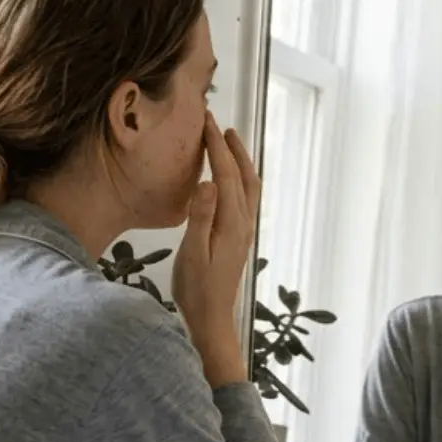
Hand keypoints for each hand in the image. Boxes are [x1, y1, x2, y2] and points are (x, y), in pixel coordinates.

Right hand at [171, 113, 260, 386]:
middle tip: (218, 124)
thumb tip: (210, 182)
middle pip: (244, 176)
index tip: (206, 122)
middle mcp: (243, 223)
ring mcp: (244, 230)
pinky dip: (239, 178)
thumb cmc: (196, 290)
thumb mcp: (192, 254)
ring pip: (248, 186)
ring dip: (240, 161)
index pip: (226, 174)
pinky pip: (244, 198)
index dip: (217, 146)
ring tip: (228, 142)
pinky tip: (227, 179)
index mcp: (232, 223)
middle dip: (232, 148)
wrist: (212, 320)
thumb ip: (200, 217)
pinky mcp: (239, 238)